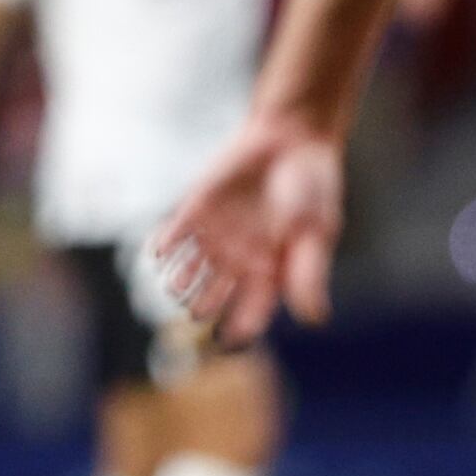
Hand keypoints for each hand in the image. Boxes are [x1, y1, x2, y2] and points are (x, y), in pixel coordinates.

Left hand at [154, 110, 341, 347]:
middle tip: (196, 312)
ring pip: (192, 269)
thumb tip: (313, 319)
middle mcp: (241, 259)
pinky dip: (167, 244)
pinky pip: (176, 234)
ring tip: (175, 287)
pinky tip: (160, 252)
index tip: (229, 338)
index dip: (241, 326)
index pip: (253, 309)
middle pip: (217, 294)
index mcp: (272, 270)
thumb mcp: (315, 231)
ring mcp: (217, 235)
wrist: (291, 137)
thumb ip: (309, 273)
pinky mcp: (198, 209)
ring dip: (182, 279)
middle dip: (204, 305)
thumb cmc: (312, 187)